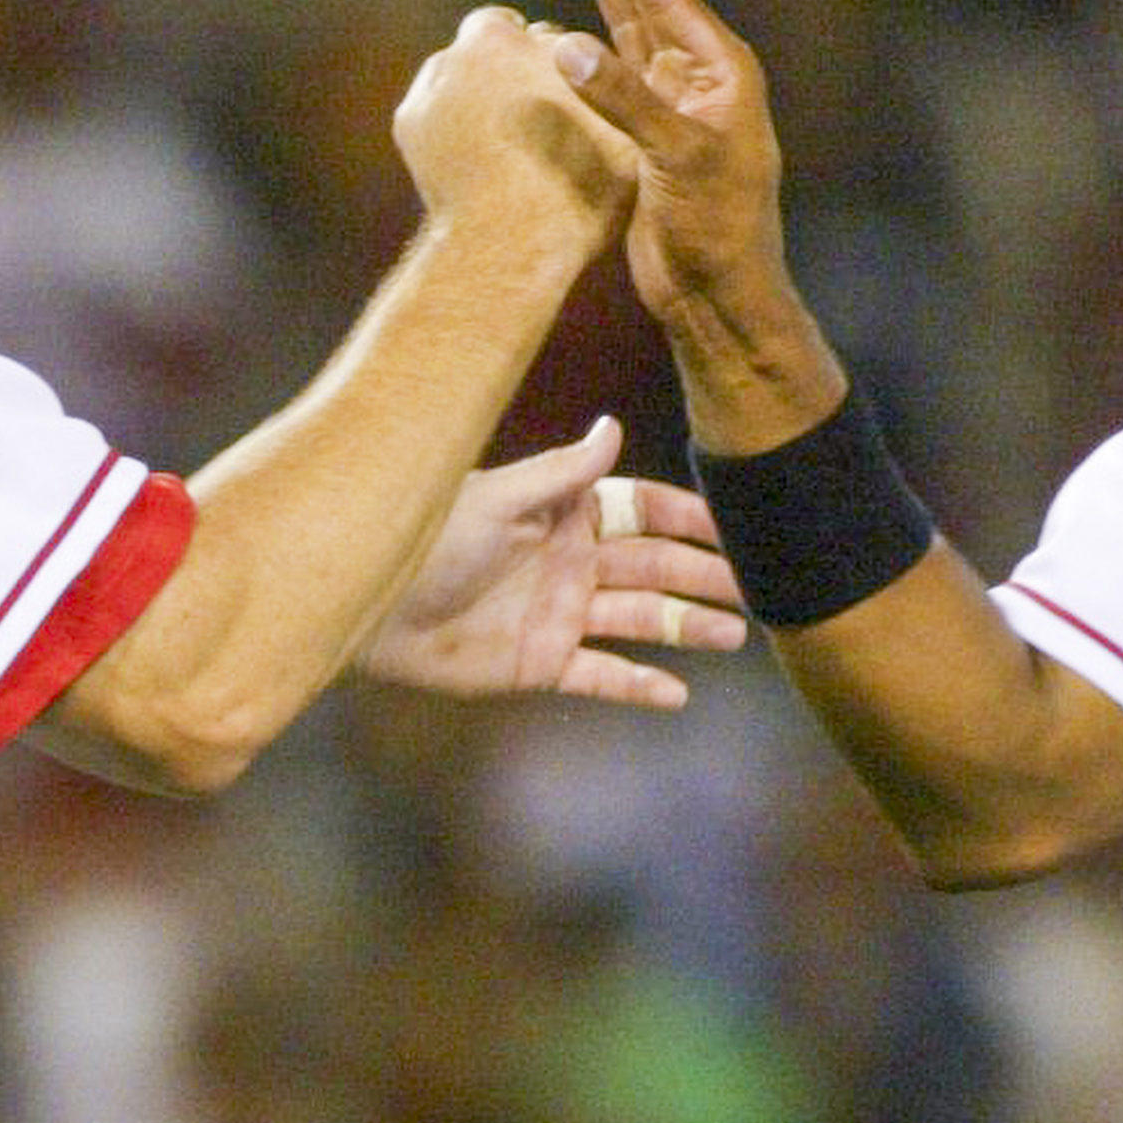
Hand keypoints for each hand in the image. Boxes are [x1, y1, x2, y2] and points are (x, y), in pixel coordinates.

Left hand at [354, 415, 748, 706]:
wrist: (367, 607)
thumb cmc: (425, 539)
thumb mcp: (498, 497)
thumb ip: (562, 474)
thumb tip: (613, 427)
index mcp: (560, 515)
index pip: (638, 510)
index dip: (683, 518)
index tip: (729, 528)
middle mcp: (568, 564)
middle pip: (652, 568)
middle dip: (701, 576)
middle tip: (754, 589)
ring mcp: (558, 616)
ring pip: (639, 622)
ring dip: (686, 628)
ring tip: (733, 635)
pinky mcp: (540, 665)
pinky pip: (600, 675)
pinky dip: (638, 685)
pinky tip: (677, 694)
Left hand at [393, 5, 638, 248]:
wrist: (509, 247)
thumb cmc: (577, 193)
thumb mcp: (624, 136)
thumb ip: (616, 93)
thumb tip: (617, 77)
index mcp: (531, 40)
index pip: (542, 38)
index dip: (554, 69)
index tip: (562, 101)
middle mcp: (475, 47)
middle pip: (494, 48)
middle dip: (509, 75)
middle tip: (533, 125)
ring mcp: (435, 82)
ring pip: (460, 78)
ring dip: (477, 100)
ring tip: (503, 151)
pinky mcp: (409, 119)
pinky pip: (434, 113)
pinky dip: (448, 130)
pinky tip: (472, 164)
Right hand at [552, 0, 834, 440]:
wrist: (721, 295)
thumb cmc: (718, 230)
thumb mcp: (678, 160)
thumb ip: (626, 102)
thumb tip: (566, 48)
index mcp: (722, 67)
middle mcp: (704, 73)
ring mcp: (679, 101)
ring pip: (637, 21)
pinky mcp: (655, 132)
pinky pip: (627, 63)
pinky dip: (607, 27)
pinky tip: (596, 0)